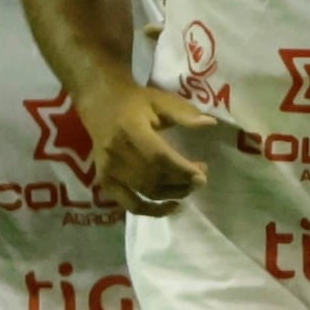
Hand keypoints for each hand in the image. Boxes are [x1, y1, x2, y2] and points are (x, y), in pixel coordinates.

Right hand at [91, 83, 224, 214]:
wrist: (100, 103)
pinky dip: (151, 210)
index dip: (181, 169)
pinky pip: (129, 203)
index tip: (202, 173)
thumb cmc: (134, 101)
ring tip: (190, 186)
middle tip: (201, 178)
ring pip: (145, 191)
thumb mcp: (159, 100)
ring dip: (172, 194)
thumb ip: (184, 114)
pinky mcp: (105, 180)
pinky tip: (171, 206)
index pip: (158, 157)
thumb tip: (210, 123)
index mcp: (129, 129)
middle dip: (181, 183)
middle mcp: (116, 152)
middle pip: (153, 178)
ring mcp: (108, 169)